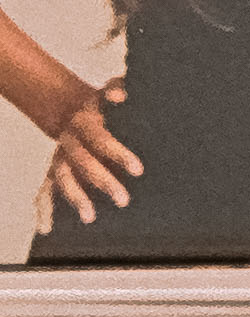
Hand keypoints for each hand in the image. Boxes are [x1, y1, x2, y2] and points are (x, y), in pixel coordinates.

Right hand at [33, 87, 135, 234]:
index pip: (101, 139)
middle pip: (83, 163)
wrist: (69, 107)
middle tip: (123, 200)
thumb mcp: (109, 93)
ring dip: (76, 198)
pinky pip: (45, 191)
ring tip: (89, 217)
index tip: (138, 170)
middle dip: (103, 181)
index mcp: (85, 123)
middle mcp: (69, 142)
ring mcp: (59, 158)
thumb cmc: (101, 105)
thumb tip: (120, 95)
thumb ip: (118, 89)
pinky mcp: (54, 171)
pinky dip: (44, 209)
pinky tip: (45, 227)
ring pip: (63, 179)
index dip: (117, 153)